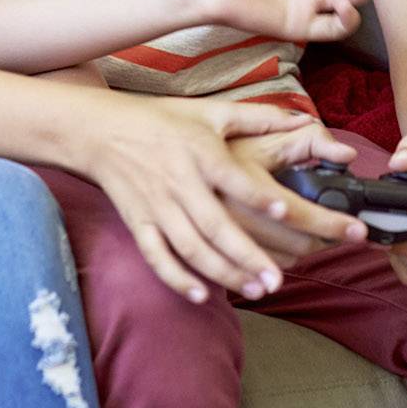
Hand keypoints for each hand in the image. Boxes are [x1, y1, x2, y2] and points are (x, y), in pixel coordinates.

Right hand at [79, 97, 366, 303]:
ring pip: (191, 247)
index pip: (233, 178)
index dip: (258, 196)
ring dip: (223, 273)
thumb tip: (305, 119)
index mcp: (199, 153)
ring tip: (255, 290)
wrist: (101, 130)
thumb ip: (259, 117)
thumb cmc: (163, 120)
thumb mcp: (211, 112)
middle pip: (215, 225)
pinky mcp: (138, 223)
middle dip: (247, 255)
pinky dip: (176, 278)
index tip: (286, 212)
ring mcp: (157, 206)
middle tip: (277, 280)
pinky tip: (201, 295)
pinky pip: (157, 256)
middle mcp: (179, 182)